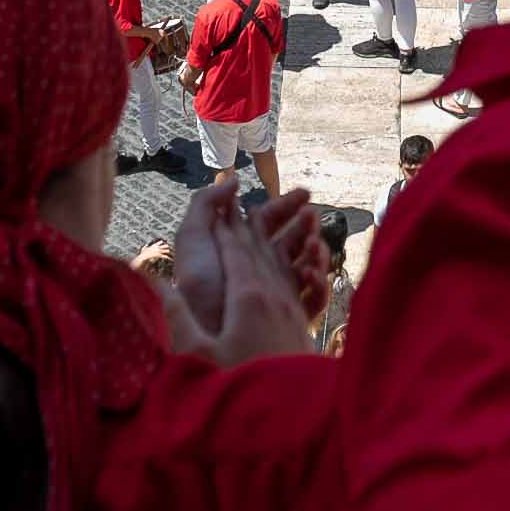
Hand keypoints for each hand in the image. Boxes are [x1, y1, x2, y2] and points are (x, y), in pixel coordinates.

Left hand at [162, 177, 319, 365]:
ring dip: (315, 252)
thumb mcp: (192, 237)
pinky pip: (313, 300)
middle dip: (306, 225)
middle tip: (314, 215)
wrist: (206, 330)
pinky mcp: (288, 320)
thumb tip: (233, 180)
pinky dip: (317, 285)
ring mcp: (276, 295)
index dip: (287, 205)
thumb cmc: (198, 284)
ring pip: (306, 266)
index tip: (306, 194)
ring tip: (313, 245)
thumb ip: (206, 203)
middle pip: (291, 240)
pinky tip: (310, 276)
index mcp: (239, 248)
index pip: (269, 220)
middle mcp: (260, 269)